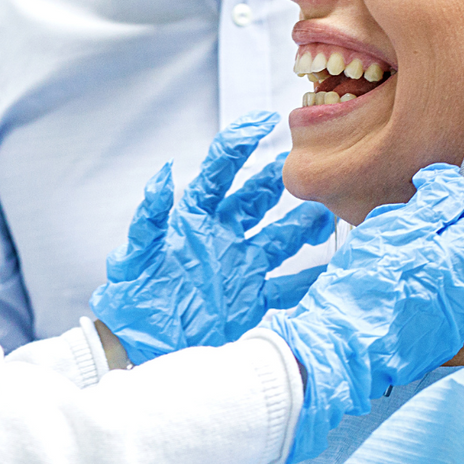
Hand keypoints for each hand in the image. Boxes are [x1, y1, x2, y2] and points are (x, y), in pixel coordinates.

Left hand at [90, 111, 337, 363]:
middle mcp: (221, 235)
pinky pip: (286, 285)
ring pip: (280, 237)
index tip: (265, 120)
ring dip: (304, 224)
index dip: (241, 142)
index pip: (221, 170)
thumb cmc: (133, 295)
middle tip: (308, 162)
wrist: (137, 343)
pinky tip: (330, 270)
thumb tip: (164, 175)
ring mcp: (239, 266)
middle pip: (258, 198)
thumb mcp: (136, 253)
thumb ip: (150, 215)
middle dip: (281, 180)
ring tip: (329, 211)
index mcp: (194, 217)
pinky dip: (309, 279)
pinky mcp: (250, 298)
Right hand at [264, 163, 463, 463]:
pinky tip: (398, 288)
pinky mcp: (443, 337)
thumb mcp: (397, 227)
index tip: (435, 192)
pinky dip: (429, 287)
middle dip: (450, 227)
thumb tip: (453, 183)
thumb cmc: (365, 285)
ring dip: (438, 258)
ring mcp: (461, 317)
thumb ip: (435, 200)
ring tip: (398, 259)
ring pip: (460, 272)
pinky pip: (446, 300)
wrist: (344, 347)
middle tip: (409, 226)